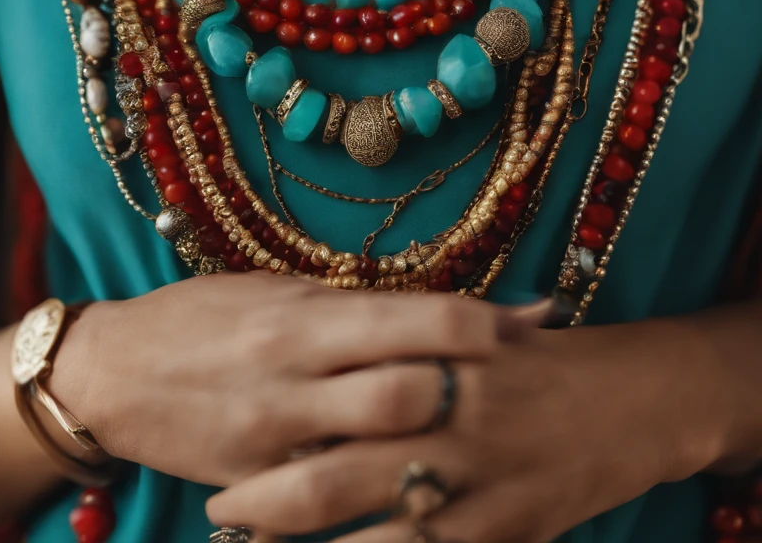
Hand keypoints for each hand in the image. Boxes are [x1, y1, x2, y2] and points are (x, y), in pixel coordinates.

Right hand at [49, 273, 545, 487]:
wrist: (114, 372)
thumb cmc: (202, 318)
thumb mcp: (275, 294)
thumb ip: (350, 306)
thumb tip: (432, 307)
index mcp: (303, 317)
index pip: (410, 317)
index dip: (477, 324)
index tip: (524, 325)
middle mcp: (294, 377)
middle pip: (408, 393)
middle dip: (470, 391)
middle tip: (516, 388)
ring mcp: (277, 440)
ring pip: (377, 455)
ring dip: (435, 448)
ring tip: (479, 440)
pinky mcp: (258, 485)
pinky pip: (331, 500)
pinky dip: (378, 494)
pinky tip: (415, 490)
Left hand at [206, 316, 726, 542]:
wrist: (631, 398)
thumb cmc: (536, 359)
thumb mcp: (470, 330)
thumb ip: (407, 334)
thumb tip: (331, 333)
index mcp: (432, 353)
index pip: (338, 383)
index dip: (276, 412)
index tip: (226, 425)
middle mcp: (449, 415)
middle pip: (338, 465)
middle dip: (270, 496)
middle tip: (220, 505)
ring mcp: (477, 478)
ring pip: (373, 525)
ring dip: (308, 540)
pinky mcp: (506, 527)